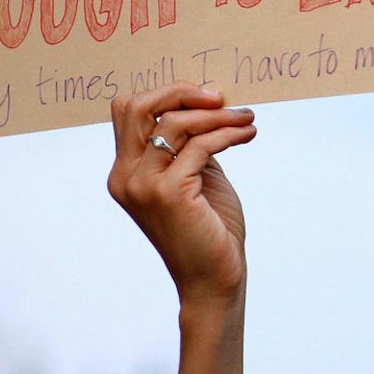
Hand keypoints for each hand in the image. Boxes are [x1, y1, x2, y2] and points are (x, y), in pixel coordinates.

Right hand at [107, 85, 257, 305]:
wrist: (214, 280)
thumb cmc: (208, 231)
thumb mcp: (194, 177)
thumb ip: (190, 145)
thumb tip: (208, 103)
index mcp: (125, 171)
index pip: (128, 110)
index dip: (166, 94)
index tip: (206, 96)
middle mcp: (125, 176)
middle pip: (139, 107)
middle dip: (182, 92)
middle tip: (221, 97)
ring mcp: (143, 185)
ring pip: (174, 123)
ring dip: (216, 115)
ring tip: (245, 118)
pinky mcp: (168, 194)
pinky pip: (200, 146)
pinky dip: (227, 134)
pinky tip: (248, 134)